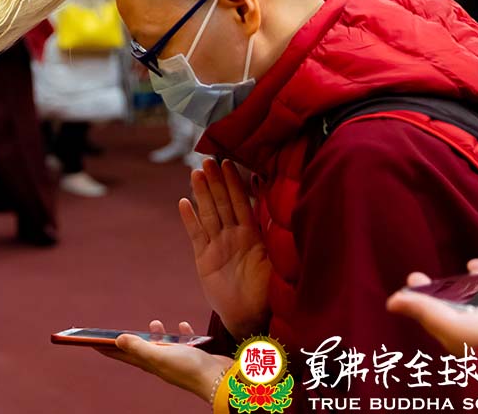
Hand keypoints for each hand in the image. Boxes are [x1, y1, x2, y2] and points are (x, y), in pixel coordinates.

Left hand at [102, 320, 233, 400]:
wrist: (221, 380)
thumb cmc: (190, 369)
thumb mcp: (160, 356)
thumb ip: (139, 347)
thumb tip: (116, 340)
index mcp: (151, 363)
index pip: (123, 355)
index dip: (107, 349)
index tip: (92, 343)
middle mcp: (163, 362)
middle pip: (140, 350)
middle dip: (128, 341)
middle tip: (118, 333)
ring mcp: (178, 360)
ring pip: (163, 346)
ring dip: (157, 334)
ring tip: (154, 323)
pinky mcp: (194, 356)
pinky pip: (185, 343)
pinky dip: (182, 333)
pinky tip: (183, 325)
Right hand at [180, 159, 271, 339]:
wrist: (251, 317)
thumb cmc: (269, 292)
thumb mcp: (278, 263)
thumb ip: (278, 239)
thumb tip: (293, 216)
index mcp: (252, 235)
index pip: (242, 203)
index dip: (235, 183)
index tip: (230, 162)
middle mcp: (233, 236)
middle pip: (222, 203)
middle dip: (216, 181)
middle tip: (208, 159)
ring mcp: (217, 245)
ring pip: (208, 213)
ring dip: (202, 193)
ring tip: (196, 173)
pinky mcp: (203, 258)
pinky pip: (196, 234)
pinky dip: (190, 219)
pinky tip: (184, 203)